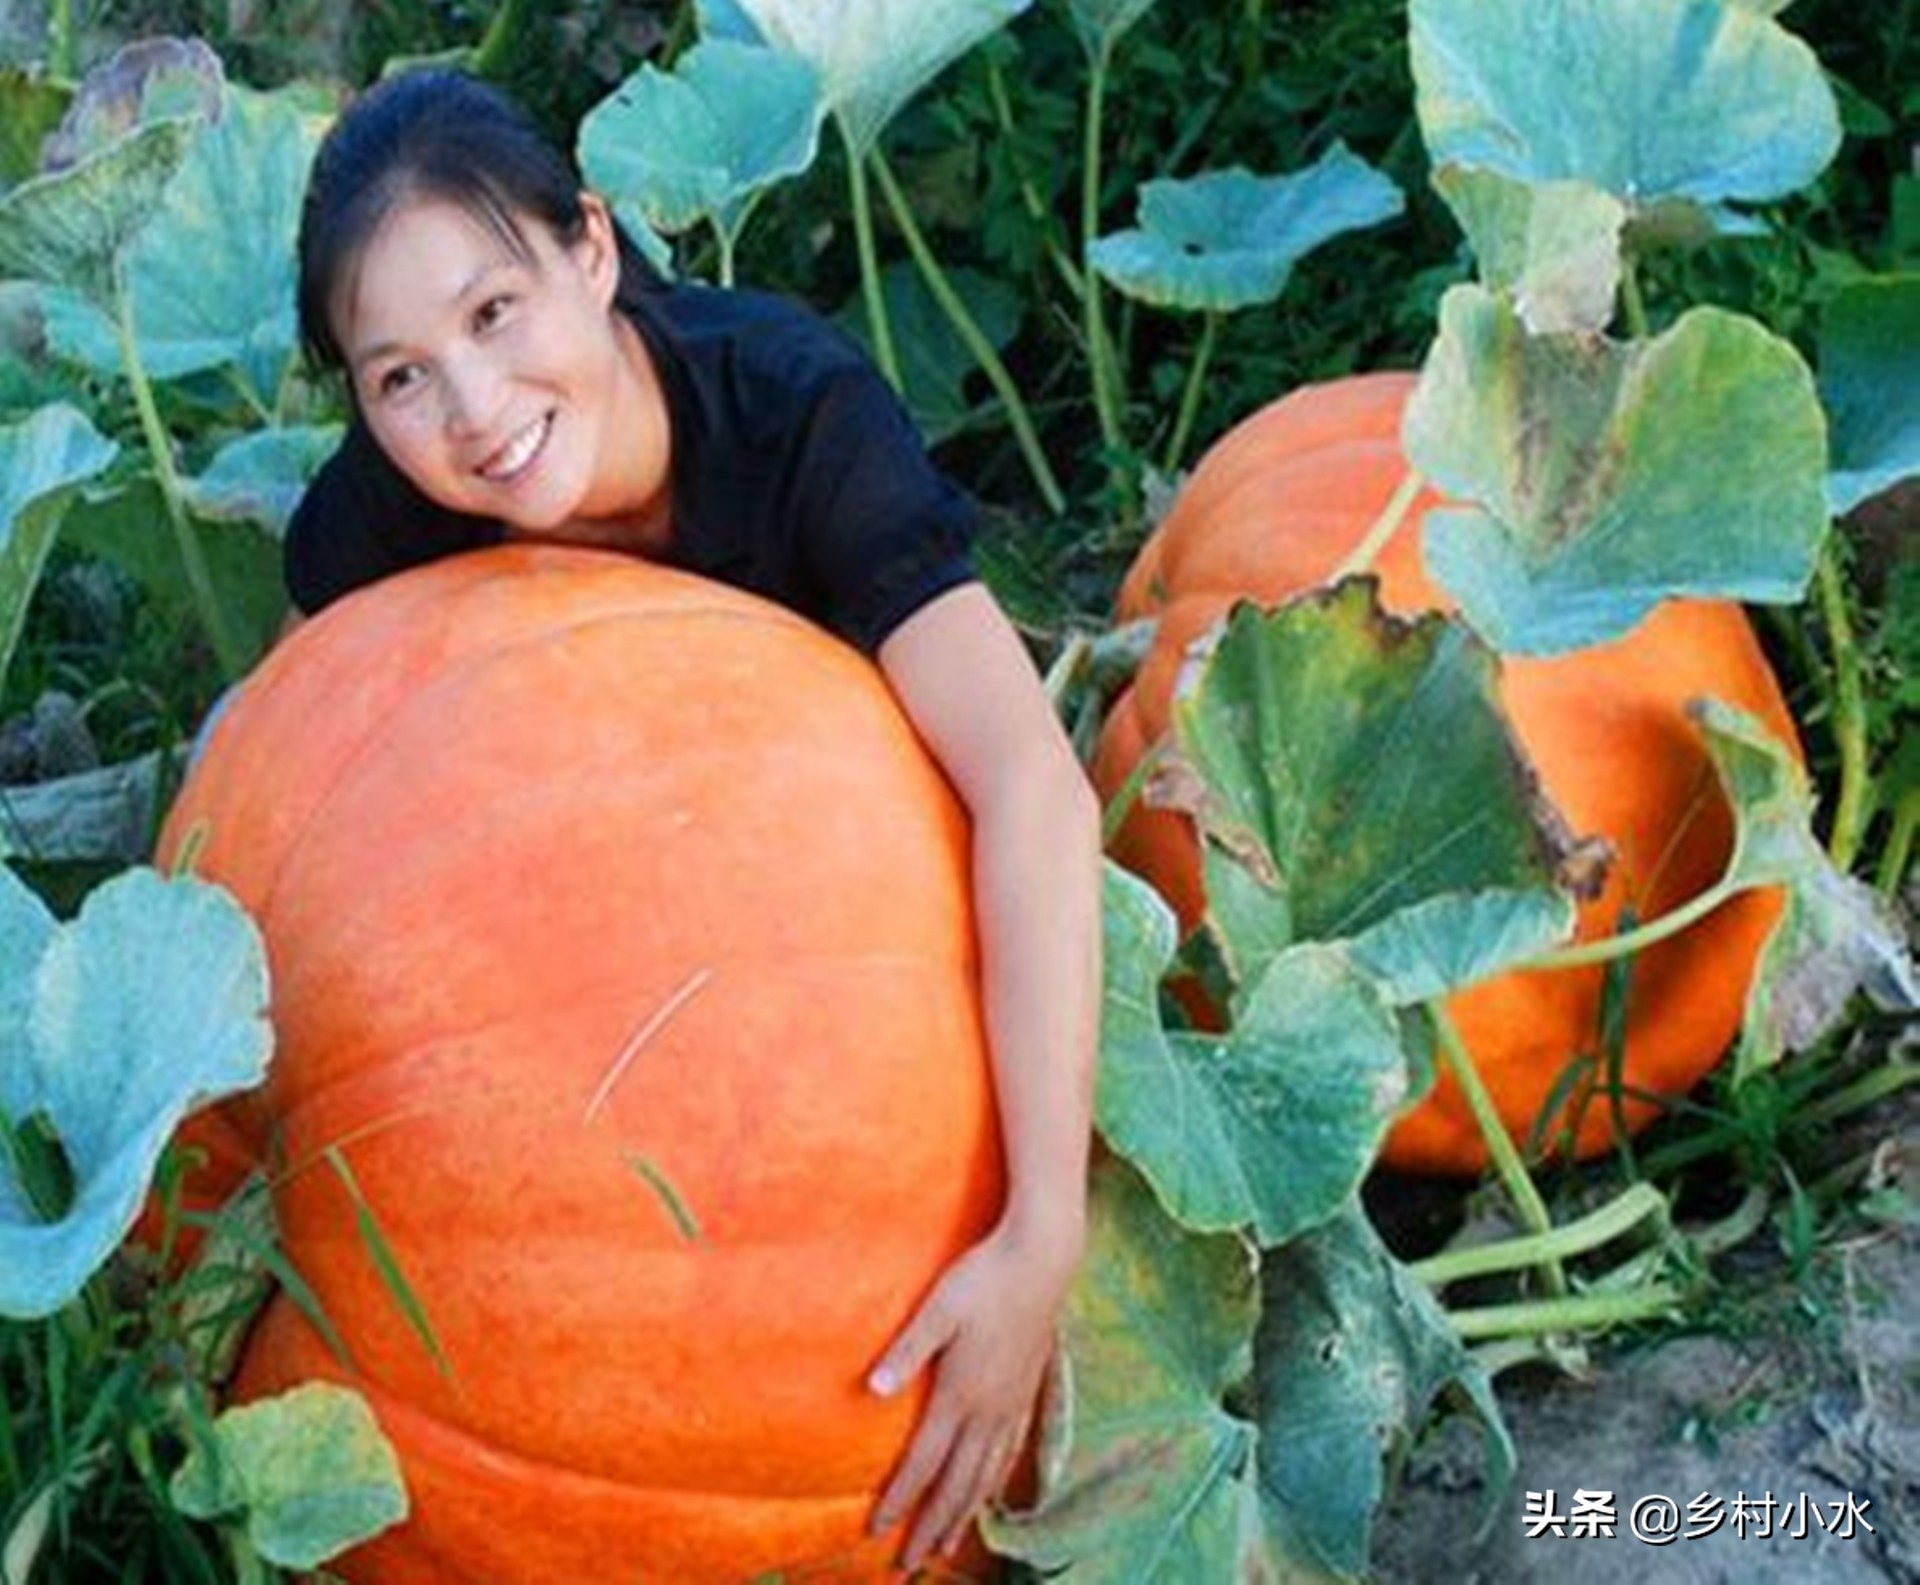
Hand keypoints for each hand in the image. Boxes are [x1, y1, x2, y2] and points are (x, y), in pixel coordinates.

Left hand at [867, 1215, 1081, 1569]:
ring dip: (962, 1514)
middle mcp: (988, 1410)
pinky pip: (1011, 1452)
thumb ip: (906, 1351)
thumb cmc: (983, 1278)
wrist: (1042, 1258)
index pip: (923, 1464)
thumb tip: (871, 1390)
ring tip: (945, 1546)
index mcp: (960, 1394)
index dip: (899, 1501)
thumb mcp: (937, 1309)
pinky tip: (991, 1492)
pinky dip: (995, 1483)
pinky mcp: (1028, 1390)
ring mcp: (1012, 1403)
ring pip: (986, 1476)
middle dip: (929, 1528)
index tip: (875, 1533)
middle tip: (907, 1566)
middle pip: (955, 1485)